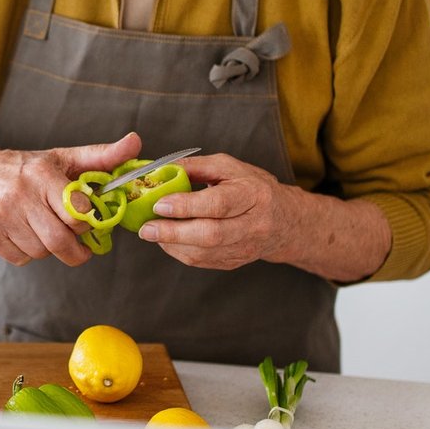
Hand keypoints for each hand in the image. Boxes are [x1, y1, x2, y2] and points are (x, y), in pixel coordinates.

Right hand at [0, 132, 141, 266]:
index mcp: (41, 174)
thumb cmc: (24, 167)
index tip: (88, 221)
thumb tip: (135, 143)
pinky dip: (28, 254)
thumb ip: (101, 156)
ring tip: (45, 230)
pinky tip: (25, 234)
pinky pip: (21, 259)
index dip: (87, 222)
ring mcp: (1, 217)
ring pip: (41, 252)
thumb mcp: (62, 158)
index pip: (77, 212)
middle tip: (79, 247)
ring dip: (49, 249)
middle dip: (75, 250)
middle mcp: (19, 195)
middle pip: (59, 240)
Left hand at [135, 152, 291, 270]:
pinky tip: (167, 240)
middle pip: (211, 234)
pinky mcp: (235, 262)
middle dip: (173, 232)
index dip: (187, 206)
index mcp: (253, 195)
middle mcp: (253, 224)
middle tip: (146, 228)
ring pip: (204, 252)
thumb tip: (160, 169)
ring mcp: (245, 247)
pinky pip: (203, 261)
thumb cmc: (251, 186)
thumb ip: (195, 166)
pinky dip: (180, 251)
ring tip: (151, 233)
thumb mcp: (228, 167)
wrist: (283, 220)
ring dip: (173, 244)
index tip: (160, 204)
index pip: (218, 204)